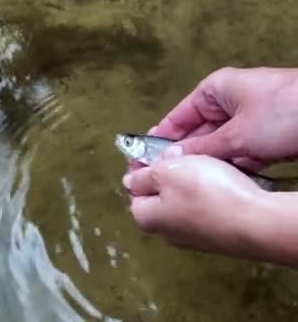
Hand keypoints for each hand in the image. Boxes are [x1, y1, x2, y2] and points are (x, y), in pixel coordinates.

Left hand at [123, 147, 267, 257]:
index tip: (150, 149)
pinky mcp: (217, 235)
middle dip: (166, 172)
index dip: (140, 166)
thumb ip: (143, 176)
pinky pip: (205, 208)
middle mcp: (165, 233)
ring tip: (201, 162)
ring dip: (188, 180)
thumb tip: (129, 180)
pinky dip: (208, 192)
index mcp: (145, 218)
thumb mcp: (166, 173)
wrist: (255, 222)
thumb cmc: (205, 193)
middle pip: (158, 195)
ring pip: (183, 200)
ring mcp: (193, 237)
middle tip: (178, 152)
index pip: (133, 189)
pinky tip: (219, 180)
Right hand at [150, 67, 297, 170]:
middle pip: (197, 134)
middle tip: (166, 182)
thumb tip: (169, 161)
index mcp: (215, 91)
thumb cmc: (284, 114)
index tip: (142, 163)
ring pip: (219, 147)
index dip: (159, 140)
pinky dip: (235, 168)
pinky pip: (241, 155)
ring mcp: (249, 120)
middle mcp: (229, 103)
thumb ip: (200, 149)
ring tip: (192, 186)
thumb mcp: (236, 135)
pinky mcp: (267, 137)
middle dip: (186, 157)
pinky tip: (223, 184)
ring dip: (212, 165)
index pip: (177, 117)